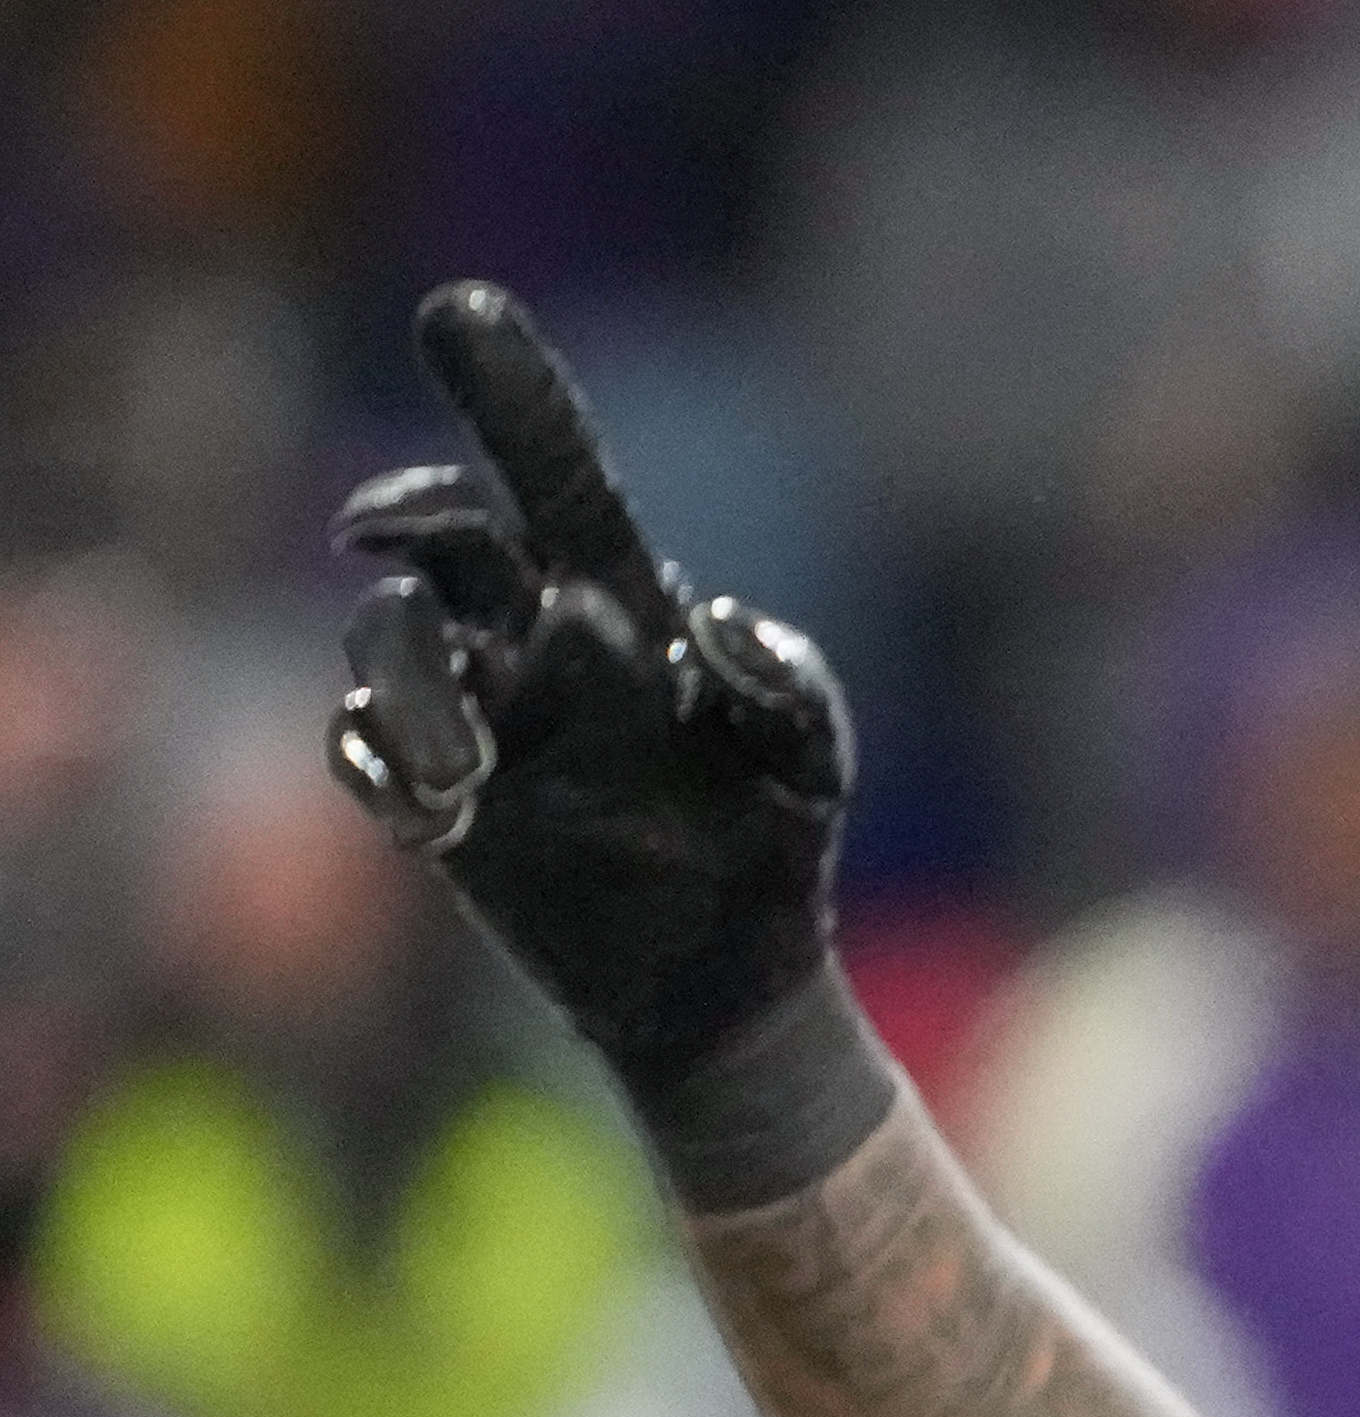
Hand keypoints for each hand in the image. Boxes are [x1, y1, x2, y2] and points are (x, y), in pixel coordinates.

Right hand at [326, 283, 851, 1089]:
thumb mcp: (813, 762)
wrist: (732, 983)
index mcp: (619, 602)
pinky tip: (440, 817)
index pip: (557, 480)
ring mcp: (477, 716)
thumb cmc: (774, 838)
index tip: (462, 308)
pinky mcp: (437, 803)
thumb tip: (713, 627)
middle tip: (381, 529)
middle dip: (409, 512)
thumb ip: (791, 685)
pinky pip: (363, 750)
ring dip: (408, 684)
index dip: (513, 396)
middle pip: (443, 540)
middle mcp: (530, 640)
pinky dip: (383, 766)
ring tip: (462, 777)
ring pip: (390, 641)